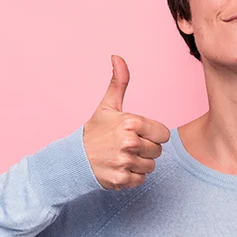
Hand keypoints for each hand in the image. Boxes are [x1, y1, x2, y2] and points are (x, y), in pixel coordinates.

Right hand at [82, 55, 169, 189]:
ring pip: (151, 166)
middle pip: (158, 151)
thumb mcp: (107, 106)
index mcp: (131, 123)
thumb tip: (117, 56)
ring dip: (139, 163)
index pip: (163, 134)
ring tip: (122, 157)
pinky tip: (119, 168)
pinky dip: (132, 177)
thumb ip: (119, 82)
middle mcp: (130, 142)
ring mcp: (125, 162)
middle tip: (127, 146)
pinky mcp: (122, 180)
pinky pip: (141, 180)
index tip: (137, 134)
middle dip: (145, 149)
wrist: (73, 159)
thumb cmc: (94, 132)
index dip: (152, 134)